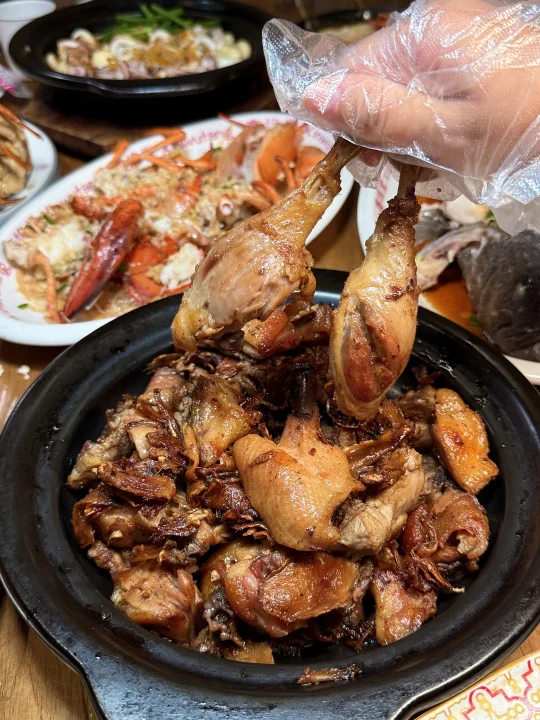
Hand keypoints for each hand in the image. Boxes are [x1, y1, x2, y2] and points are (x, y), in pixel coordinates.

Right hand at [303, 0, 539, 178]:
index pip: (346, 71)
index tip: (352, 157)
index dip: (340, 118)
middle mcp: (439, 27)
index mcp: (424, 35)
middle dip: (378, 129)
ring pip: (405, 91)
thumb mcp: (441, 134)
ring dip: (406, 133)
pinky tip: (451, 149)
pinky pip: (436, 92)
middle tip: (396, 169)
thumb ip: (375, 114)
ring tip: (431, 164)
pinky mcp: (479, 60)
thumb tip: (313, 98)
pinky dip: (434, 125)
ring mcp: (462, 42)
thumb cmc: (525, 132)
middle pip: (376, 80)